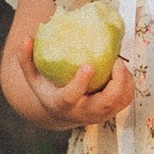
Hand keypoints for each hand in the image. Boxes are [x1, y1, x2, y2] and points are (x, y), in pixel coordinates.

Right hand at [0, 25, 136, 130]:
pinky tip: (122, 69)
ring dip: (124, 82)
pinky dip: (127, 84)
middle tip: (117, 61)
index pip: (70, 97)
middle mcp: (82, 114)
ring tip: (119, 62)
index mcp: (61, 105)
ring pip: (119, 102)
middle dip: (115, 83)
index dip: (80, 83)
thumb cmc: (48, 90)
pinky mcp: (110, 113)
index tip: (88, 65)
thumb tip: (27, 38)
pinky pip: (125, 99)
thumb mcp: (33, 77)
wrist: (61, 114)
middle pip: (103, 103)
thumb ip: (26, 59)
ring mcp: (98, 115)